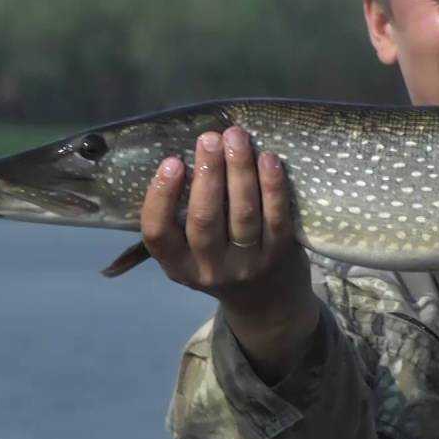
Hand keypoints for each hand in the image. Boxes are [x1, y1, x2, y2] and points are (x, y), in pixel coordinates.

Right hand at [141, 126, 316, 379]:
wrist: (267, 301)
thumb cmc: (220, 259)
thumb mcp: (189, 253)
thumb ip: (180, 217)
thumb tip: (181, 156)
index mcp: (177, 265)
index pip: (158, 233)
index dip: (161, 197)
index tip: (172, 161)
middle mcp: (210, 269)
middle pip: (204, 219)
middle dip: (207, 173)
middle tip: (209, 138)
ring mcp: (247, 263)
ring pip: (242, 213)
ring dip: (239, 170)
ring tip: (236, 136)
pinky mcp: (280, 254)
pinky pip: (276, 215)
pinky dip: (272, 184)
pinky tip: (268, 158)